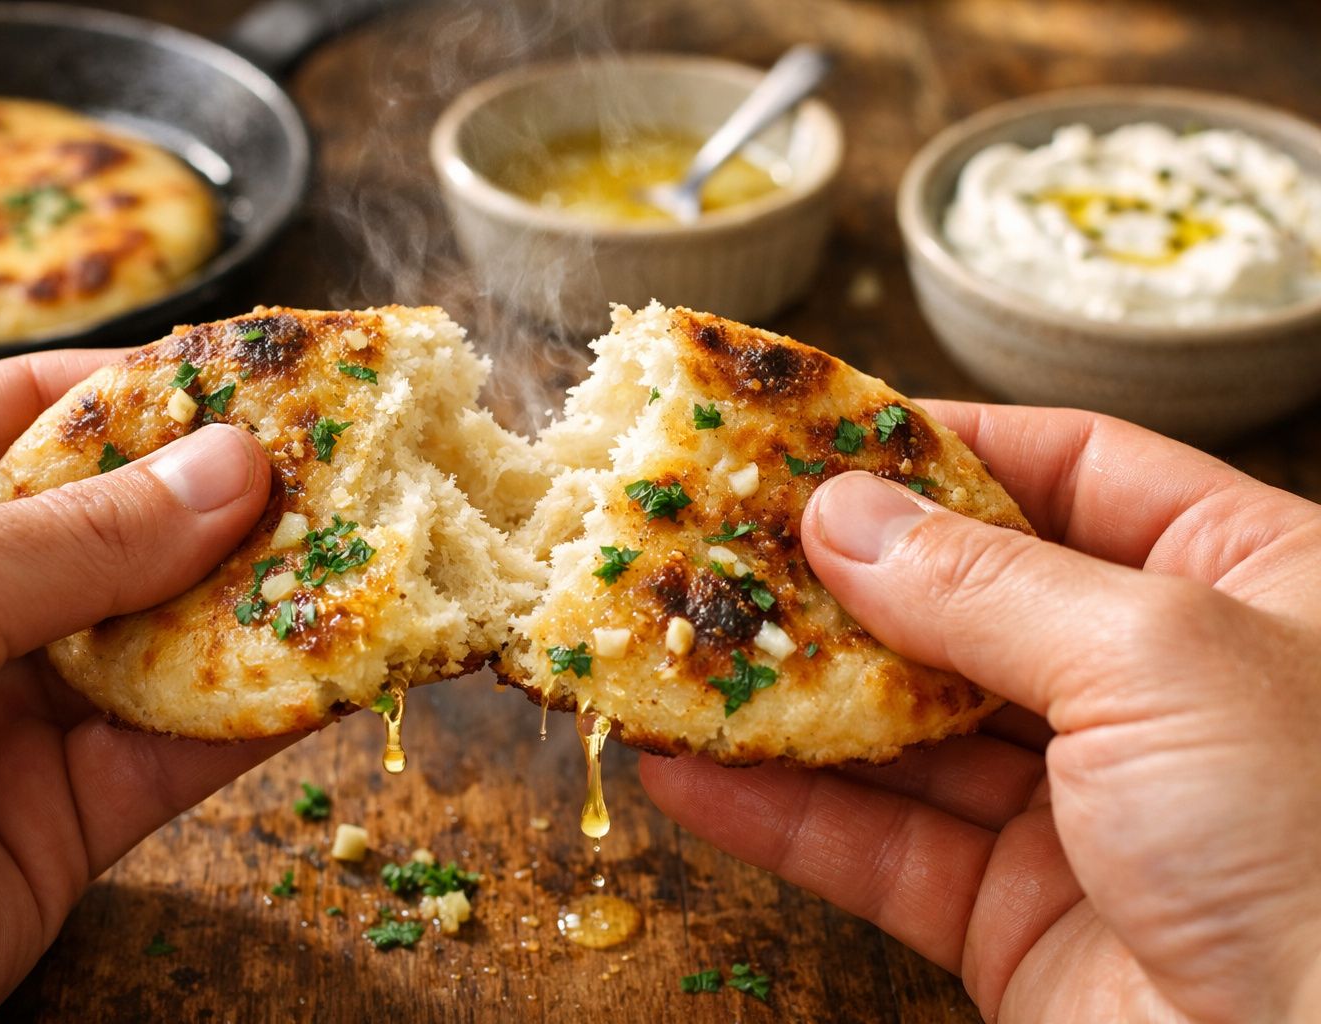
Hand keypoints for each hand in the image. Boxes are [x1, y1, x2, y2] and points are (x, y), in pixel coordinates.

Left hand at [0, 353, 285, 1021]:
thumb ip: (83, 537)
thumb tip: (234, 468)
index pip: (31, 410)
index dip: (150, 393)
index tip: (263, 379)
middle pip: (119, 521)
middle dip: (228, 499)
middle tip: (344, 466)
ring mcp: (12, 707)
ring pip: (167, 634)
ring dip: (264, 603)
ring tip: (365, 554)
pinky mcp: (65, 813)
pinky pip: (181, 748)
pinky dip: (261, 712)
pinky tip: (336, 665)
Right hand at [641, 404, 1320, 1022]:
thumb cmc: (1318, 843)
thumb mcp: (1157, 656)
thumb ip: (983, 582)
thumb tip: (839, 515)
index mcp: (1243, 581)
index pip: (1070, 468)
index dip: (940, 445)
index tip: (816, 434)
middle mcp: (1157, 688)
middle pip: (963, 598)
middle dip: (835, 575)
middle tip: (716, 540)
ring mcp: (1081, 807)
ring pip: (903, 728)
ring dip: (786, 695)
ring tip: (676, 648)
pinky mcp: (1012, 916)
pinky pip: (877, 848)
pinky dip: (780, 815)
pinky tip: (690, 773)